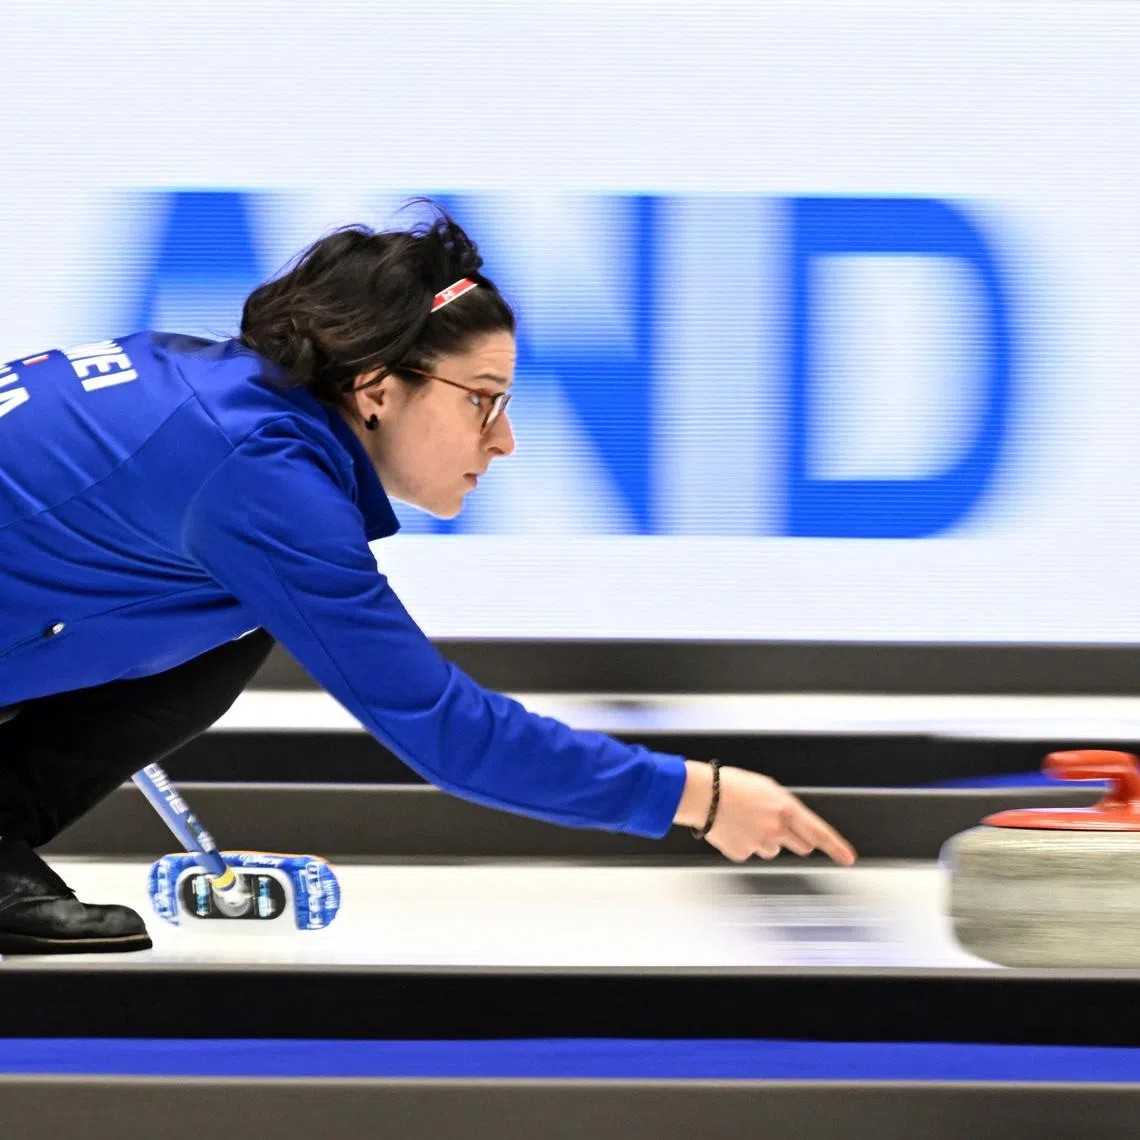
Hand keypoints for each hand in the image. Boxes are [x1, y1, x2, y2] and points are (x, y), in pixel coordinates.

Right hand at [673, 760, 856, 865]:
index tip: (848, 858)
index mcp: (785, 808)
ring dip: (765, 840)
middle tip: (777, 826)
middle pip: (801, 846)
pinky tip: (732, 827)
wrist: (701, 794)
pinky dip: (743, 843)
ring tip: (745, 820)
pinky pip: (750, 852)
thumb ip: (783, 807)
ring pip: (773, 850)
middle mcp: (776, 829)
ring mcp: (759, 844)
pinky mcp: (742, 854)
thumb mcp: (766, 788)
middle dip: (796, 839)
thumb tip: (791, 823)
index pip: (819, 832)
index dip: (837, 848)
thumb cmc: (730, 785)